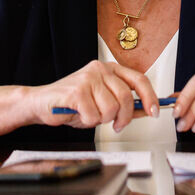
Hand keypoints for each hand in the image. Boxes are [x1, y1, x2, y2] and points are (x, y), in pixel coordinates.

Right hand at [29, 60, 158, 131]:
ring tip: (89, 115)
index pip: (139, 80)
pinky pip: (93, 115)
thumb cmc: (71, 103)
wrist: (40, 102)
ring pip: (111, 109)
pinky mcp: (76, 91)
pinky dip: (87, 121)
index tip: (154, 112)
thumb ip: (124, 104)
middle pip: (126, 97)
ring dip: (101, 120)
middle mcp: (99, 69)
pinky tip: (79, 115)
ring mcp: (87, 78)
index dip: (150, 97)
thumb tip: (146, 109)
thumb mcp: (102, 102)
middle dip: (123, 118)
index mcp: (109, 69)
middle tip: (115, 125)